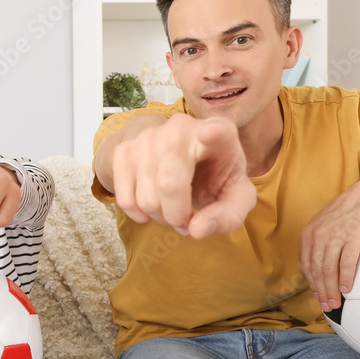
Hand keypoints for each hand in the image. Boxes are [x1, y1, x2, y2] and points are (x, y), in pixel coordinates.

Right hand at [110, 114, 256, 237]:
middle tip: (186, 220)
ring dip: (159, 216)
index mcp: (220, 133)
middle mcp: (180, 128)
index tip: (211, 133)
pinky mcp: (124, 149)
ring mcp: (148, 136)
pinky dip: (138, 213)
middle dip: (176, 216)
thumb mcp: (235, 196)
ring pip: (145, 196)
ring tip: (170, 210)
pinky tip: (150, 208)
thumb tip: (196, 230)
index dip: (213, 132)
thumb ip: (227, 216)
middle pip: (169, 184)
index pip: (217, 129)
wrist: (180, 153)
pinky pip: (124, 197)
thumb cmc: (214, 174)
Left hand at [300, 178, 359, 311]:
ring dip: (331, 290)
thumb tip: (322, 261)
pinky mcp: (352, 239)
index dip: (310, 283)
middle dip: (320, 291)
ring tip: (336, 304)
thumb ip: (321, 240)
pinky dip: (345, 279)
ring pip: (328, 269)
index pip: (306, 263)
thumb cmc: (349, 211)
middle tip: (327, 307)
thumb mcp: (327, 223)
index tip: (316, 297)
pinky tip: (347, 290)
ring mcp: (334, 237)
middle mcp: (318, 235)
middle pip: (316, 270)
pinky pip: (346, 263)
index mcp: (309, 233)